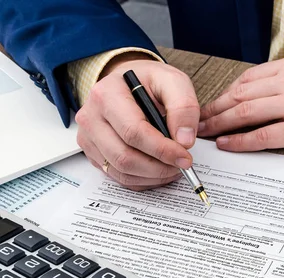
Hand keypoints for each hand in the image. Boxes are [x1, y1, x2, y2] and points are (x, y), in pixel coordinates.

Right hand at [75, 53, 200, 189]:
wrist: (130, 84)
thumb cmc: (149, 82)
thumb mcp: (173, 81)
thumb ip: (184, 107)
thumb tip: (184, 140)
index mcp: (107, 94)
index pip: (133, 132)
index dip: (162, 150)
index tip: (184, 157)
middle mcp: (91, 117)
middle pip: (124, 156)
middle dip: (158, 167)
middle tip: (182, 165)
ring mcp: (89, 137)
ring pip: (121, 170)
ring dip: (152, 176)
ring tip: (173, 167)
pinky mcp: (93, 153)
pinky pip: (118, 176)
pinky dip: (143, 180)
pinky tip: (159, 170)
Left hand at [199, 54, 283, 152]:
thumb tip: (269, 97)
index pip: (249, 78)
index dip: (227, 93)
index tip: (216, 103)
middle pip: (241, 94)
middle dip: (215, 108)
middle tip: (199, 120)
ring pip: (246, 113)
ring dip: (221, 124)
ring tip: (205, 133)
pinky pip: (264, 135)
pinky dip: (241, 140)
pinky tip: (228, 144)